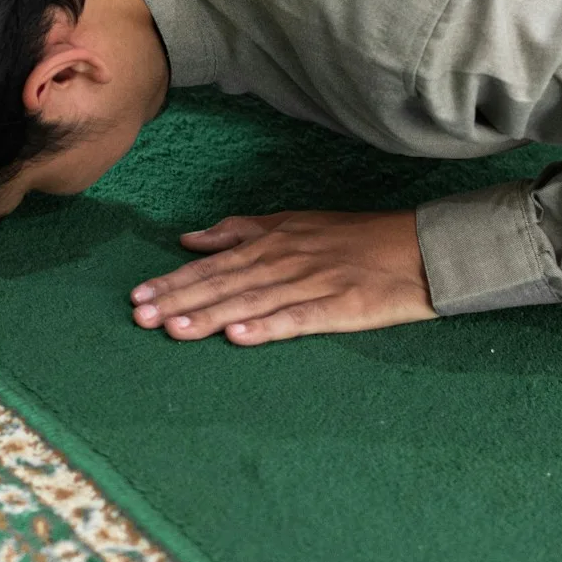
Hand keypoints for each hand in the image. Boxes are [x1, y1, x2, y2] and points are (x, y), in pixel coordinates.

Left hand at [130, 209, 437, 344]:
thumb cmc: (356, 238)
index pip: (213, 264)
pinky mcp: (341, 307)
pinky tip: (239, 336)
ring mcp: (313, 284)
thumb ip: (241, 232)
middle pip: (224, 283)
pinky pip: (298, 318)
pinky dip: (267, 327)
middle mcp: (286, 260)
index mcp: (273, 241)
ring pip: (252, 301)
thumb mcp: (295, 224)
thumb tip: (189, 238)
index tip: (138, 296)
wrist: (423, 249)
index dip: (175, 281)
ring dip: (211, 316)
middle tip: (141, 317)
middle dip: (180, 300)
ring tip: (175, 330)